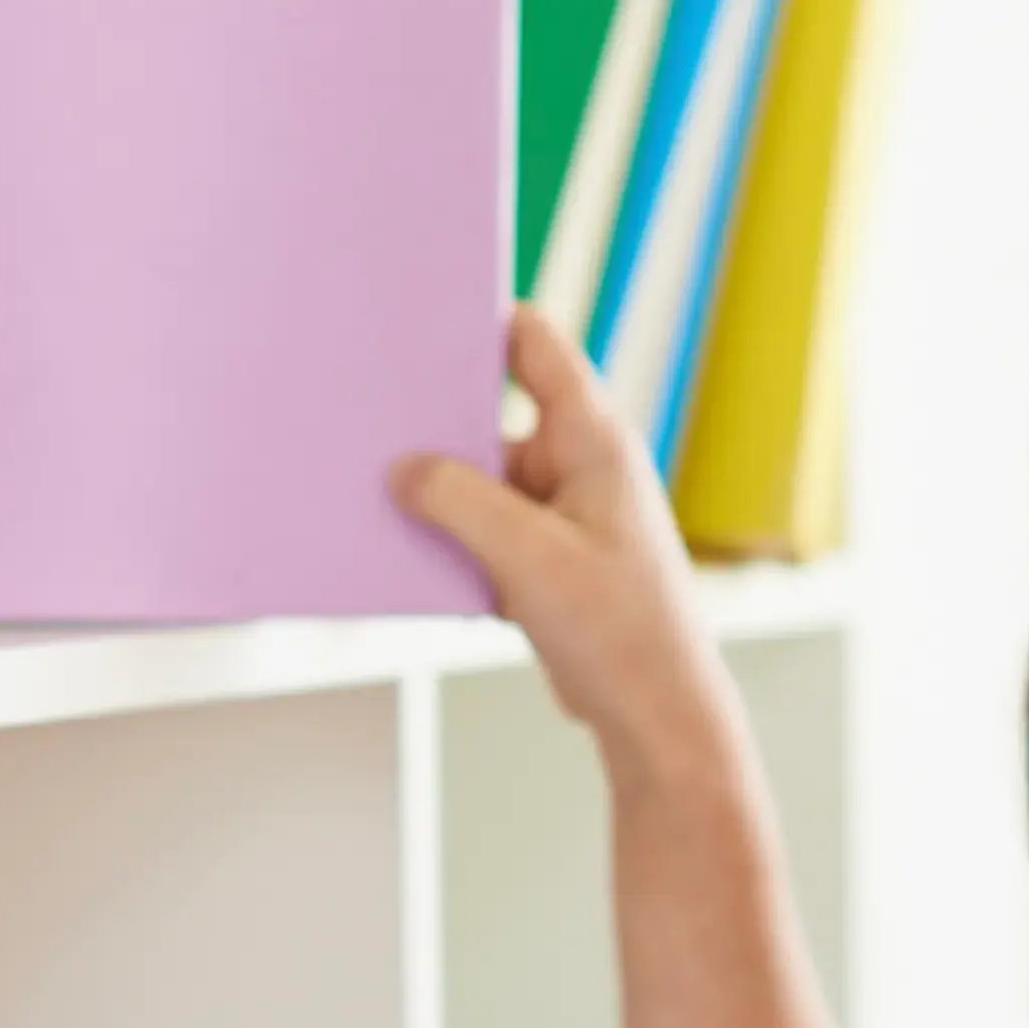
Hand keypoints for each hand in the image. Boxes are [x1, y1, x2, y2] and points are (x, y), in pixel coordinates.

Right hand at [395, 308, 735, 773]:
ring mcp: (563, 512)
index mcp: (592, 439)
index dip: (482, 319)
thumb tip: (402, 470)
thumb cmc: (618, 631)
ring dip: (438, 489)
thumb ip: (459, 502)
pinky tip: (404, 546)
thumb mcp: (526, 557)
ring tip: (373, 486)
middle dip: (438, 418)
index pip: (535, 344)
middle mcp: (579, 464)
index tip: (420, 312)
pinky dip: (451, 535)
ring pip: (483, 478)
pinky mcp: (547, 557)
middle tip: (372, 413)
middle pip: (495, 412)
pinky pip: (486, 526)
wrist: (656, 715)